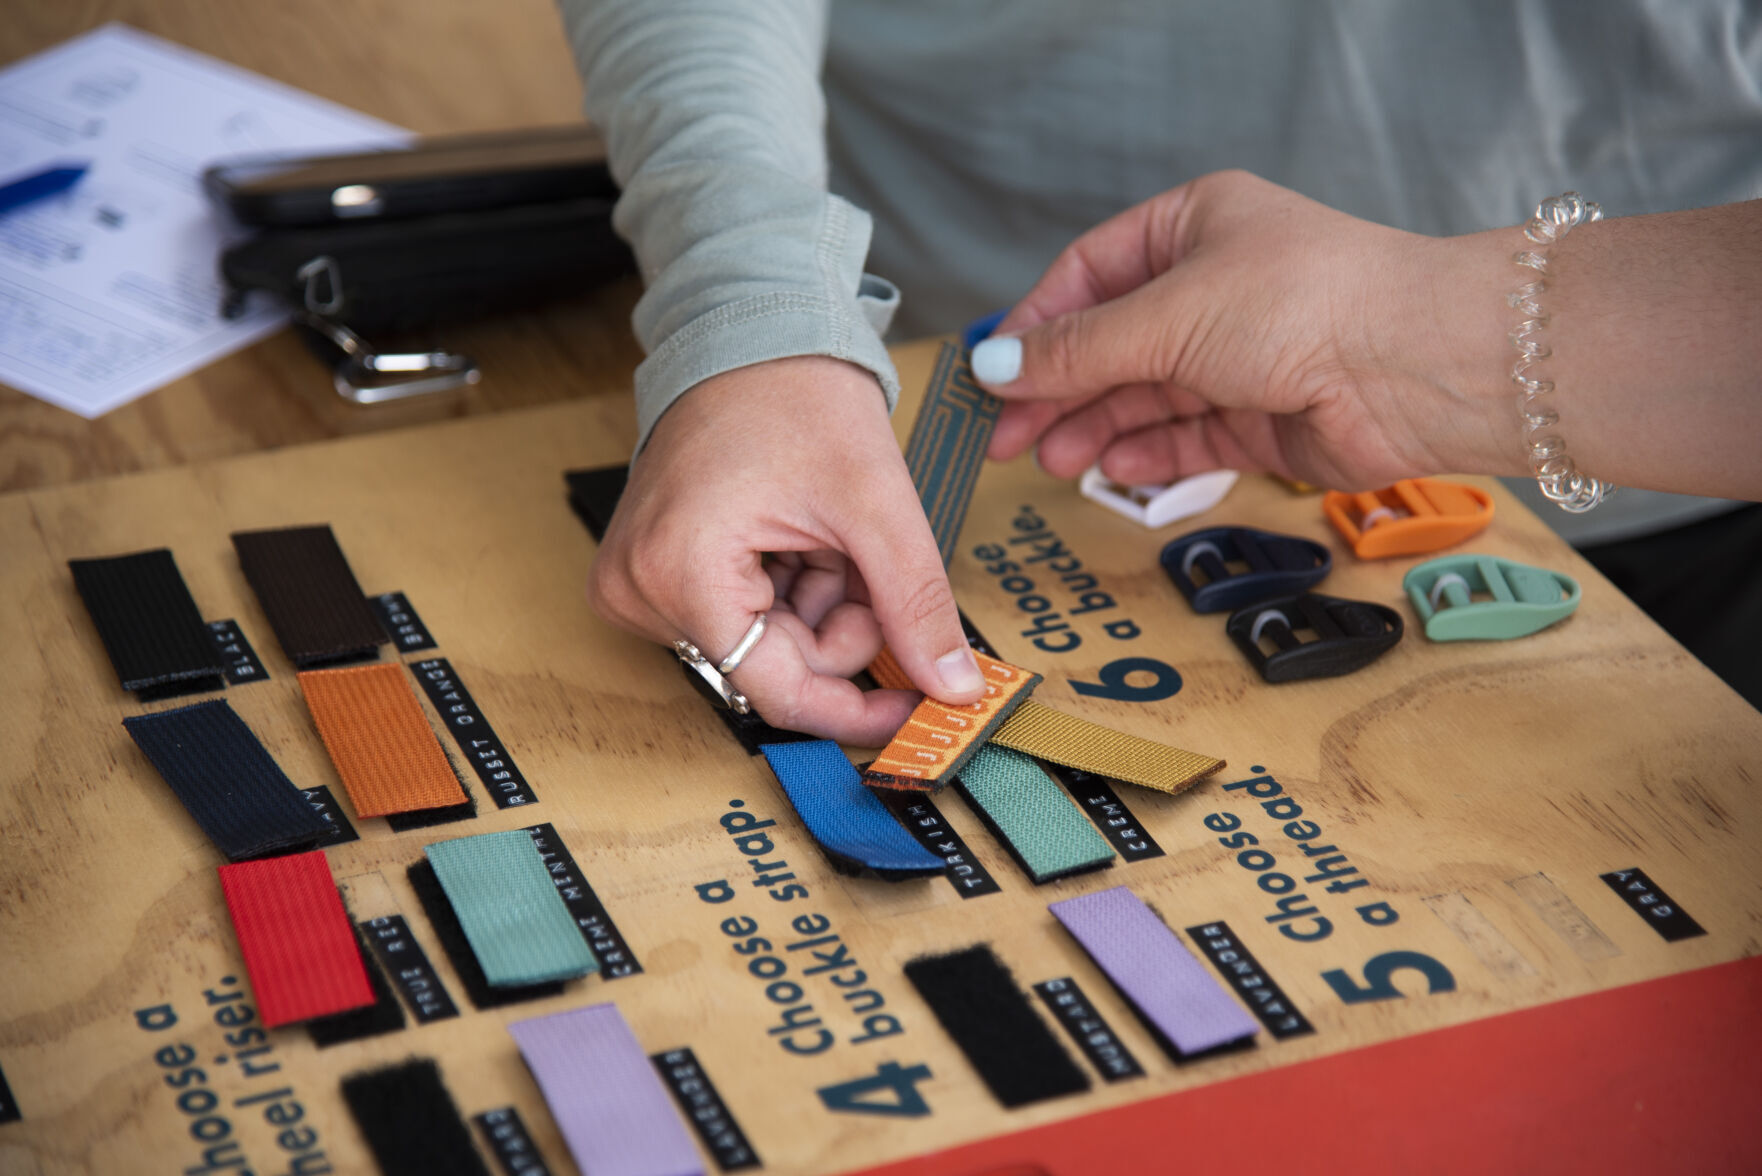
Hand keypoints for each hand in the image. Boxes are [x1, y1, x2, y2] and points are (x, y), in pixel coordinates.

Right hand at [587, 356, 985, 744]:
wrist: (749, 329)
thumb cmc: (794, 392)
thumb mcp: (874, 504)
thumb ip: (915, 603)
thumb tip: (954, 688)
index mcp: (678, 575)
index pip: (777, 691)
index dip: (856, 708)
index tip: (914, 708)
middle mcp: (639, 591)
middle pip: (774, 666)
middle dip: (839, 623)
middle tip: (860, 556)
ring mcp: (636, 583)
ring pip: (765, 645)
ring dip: (817, 603)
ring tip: (824, 532)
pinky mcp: (649, 574)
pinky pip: (741, 617)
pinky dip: (789, 589)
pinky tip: (796, 535)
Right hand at [975, 170, 1514, 489]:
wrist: (1416, 366)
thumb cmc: (1308, 301)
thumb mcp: (1168, 315)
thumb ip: (1077, 349)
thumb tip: (995, 365)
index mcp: (1194, 226)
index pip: (1089, 275)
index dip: (1036, 327)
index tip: (992, 374)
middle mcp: (1216, 286)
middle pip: (1111, 343)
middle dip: (1058, 390)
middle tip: (1007, 436)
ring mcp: (1240, 354)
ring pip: (1145, 395)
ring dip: (1095, 427)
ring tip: (1054, 462)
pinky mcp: (1262, 418)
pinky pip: (1187, 436)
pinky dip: (1147, 452)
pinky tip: (1113, 468)